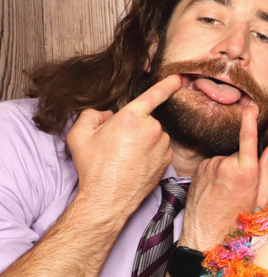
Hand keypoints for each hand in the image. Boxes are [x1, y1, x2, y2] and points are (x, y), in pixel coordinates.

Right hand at [66, 74, 180, 216]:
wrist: (108, 198)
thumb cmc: (93, 167)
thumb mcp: (79, 134)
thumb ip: (92, 115)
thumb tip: (107, 114)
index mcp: (131, 117)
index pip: (154, 95)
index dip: (168, 84)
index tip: (179, 78)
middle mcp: (152, 129)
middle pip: (145, 120)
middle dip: (133, 126)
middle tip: (116, 144)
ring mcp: (162, 146)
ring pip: (154, 135)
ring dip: (143, 140)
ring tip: (124, 157)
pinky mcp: (168, 161)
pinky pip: (159, 149)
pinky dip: (150, 153)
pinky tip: (135, 164)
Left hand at [179, 104, 267, 249]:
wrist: (206, 236)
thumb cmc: (239, 221)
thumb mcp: (261, 199)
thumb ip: (267, 171)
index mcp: (245, 172)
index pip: (248, 138)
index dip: (250, 120)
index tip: (251, 107)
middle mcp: (225, 165)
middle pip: (239, 155)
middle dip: (242, 165)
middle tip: (241, 188)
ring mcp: (209, 166)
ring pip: (225, 160)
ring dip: (228, 171)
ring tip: (226, 193)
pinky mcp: (199, 169)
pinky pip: (213, 165)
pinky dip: (216, 174)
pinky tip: (216, 191)